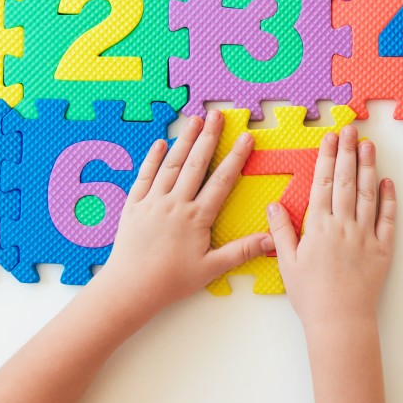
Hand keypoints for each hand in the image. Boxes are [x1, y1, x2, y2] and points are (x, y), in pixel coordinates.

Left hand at [93, 110, 273, 311]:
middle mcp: (176, 204)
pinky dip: (153, 158)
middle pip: (196, 163)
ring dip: (184, 140)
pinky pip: (145, 176)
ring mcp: (153, 201)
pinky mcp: (134, 205)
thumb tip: (272, 240)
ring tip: (194, 120)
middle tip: (217, 115)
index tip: (245, 138)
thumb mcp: (211, 268)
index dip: (235, 157)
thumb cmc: (171, 281)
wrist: (130, 287)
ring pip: (171, 164)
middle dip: (209, 137)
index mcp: (197, 217)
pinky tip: (160, 143)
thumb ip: (242, 251)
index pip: (221, 180)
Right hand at [266, 125, 395, 330]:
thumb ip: (281, 231)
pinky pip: (387, 219)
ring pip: (367, 194)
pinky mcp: (382, 249)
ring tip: (369, 145)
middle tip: (350, 130)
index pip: (322, 183)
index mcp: (318, 228)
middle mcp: (343, 226)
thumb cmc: (311, 296)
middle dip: (347, 152)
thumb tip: (274, 204)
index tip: (329, 138)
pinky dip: (389, 199)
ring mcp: (365, 236)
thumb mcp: (287, 263)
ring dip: (368, 167)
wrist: (340, 323)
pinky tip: (387, 181)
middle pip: (345, 181)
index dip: (326, 158)